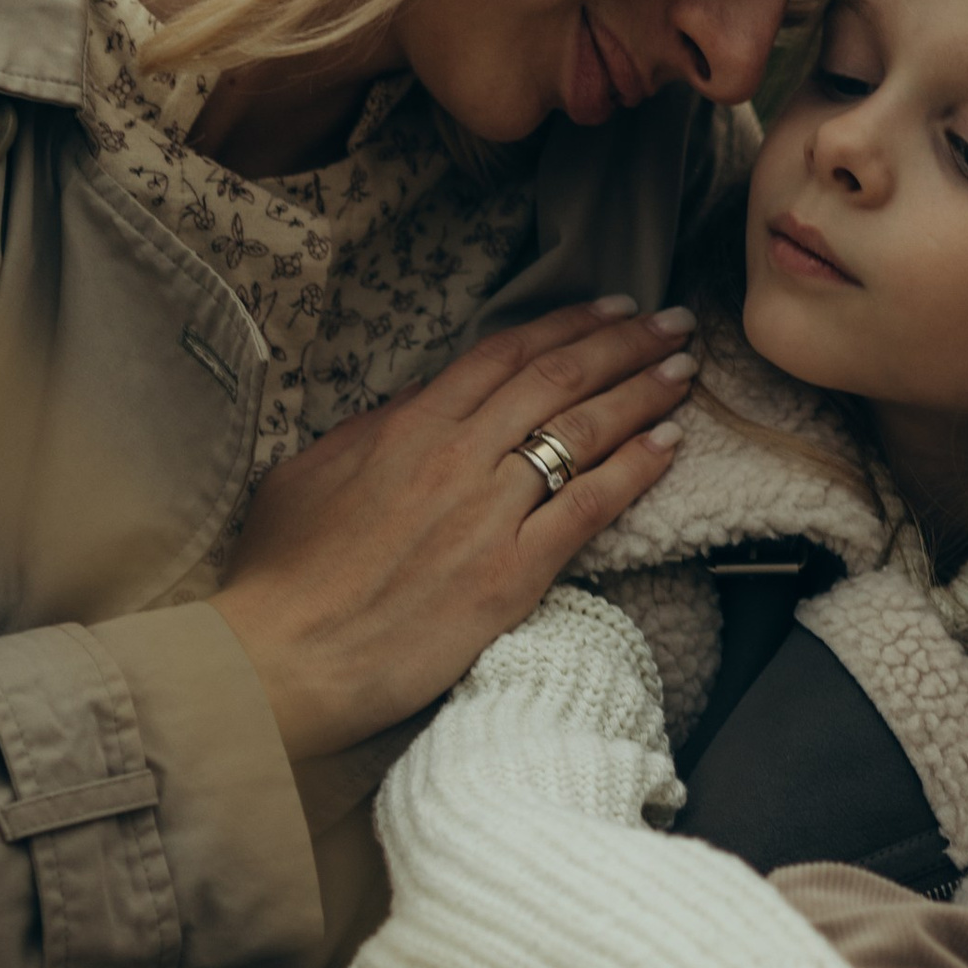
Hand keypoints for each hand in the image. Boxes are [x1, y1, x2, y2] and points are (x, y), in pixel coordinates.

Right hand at [211, 300, 695, 758]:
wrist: (283, 659)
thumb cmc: (283, 576)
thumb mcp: (308, 475)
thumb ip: (369, 430)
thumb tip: (420, 400)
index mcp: (407, 428)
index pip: (504, 355)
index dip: (566, 326)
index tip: (610, 308)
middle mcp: (456, 458)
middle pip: (557, 380)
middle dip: (624, 343)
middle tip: (672, 322)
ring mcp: (487, 515)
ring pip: (582, 432)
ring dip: (642, 393)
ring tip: (684, 370)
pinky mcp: (510, 575)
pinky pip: (588, 508)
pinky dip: (635, 470)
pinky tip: (670, 445)